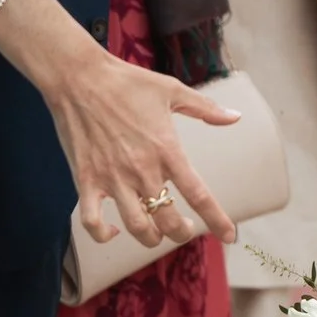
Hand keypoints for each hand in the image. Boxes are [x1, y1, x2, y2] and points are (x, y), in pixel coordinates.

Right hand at [38, 47, 241, 247]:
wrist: (81, 80)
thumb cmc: (129, 83)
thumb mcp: (174, 91)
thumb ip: (206, 109)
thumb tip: (235, 118)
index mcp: (167, 150)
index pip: (198, 193)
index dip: (216, 219)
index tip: (229, 235)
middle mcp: (141, 170)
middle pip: (167, 218)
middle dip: (180, 232)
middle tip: (184, 230)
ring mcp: (111, 178)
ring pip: (135, 225)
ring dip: (149, 236)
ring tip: (156, 233)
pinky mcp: (85, 181)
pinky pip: (91, 221)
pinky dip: (101, 234)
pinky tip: (112, 231)